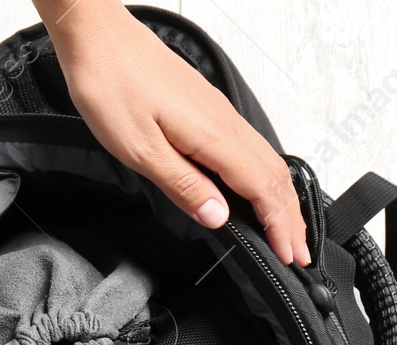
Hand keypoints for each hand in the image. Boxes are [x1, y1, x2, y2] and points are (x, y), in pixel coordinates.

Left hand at [36, 1, 308, 265]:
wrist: (98, 37)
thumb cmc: (110, 85)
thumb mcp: (140, 149)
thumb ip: (183, 185)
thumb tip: (218, 216)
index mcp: (212, 135)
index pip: (261, 189)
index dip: (279, 226)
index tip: (289, 255)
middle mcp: (224, 122)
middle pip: (274, 176)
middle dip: (291, 217)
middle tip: (298, 253)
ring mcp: (218, 113)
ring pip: (265, 160)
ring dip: (280, 198)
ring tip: (285, 228)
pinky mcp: (206, 108)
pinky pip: (248, 147)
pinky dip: (262, 176)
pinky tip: (255, 189)